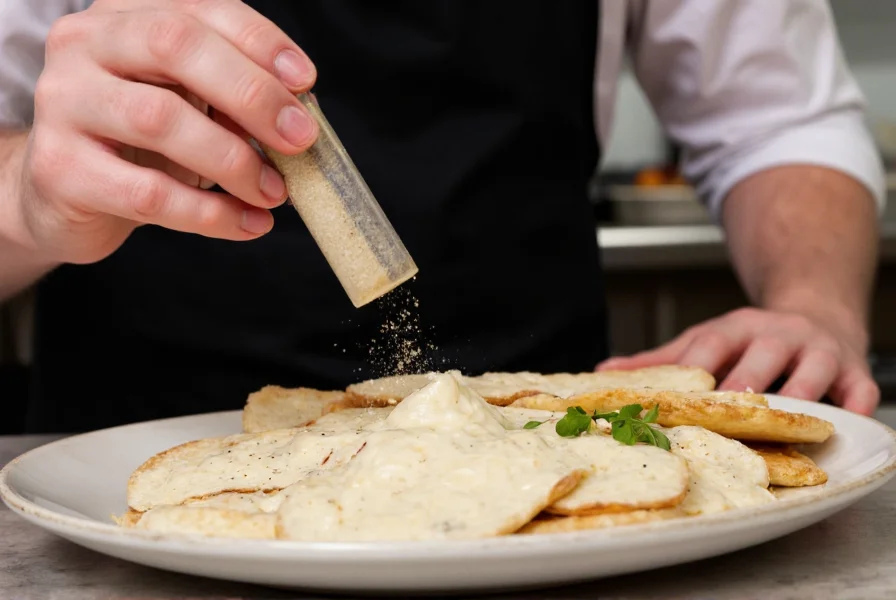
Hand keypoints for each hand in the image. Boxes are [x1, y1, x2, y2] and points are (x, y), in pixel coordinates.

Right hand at [17, 0, 317, 264]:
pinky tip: (248, 223)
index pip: (199, 9)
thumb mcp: (189, 104)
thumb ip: (235, 96)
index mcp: (125, 16)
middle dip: (251, 93)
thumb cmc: (141, 143)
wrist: (66, 196)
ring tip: (274, 192)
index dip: (259, 42)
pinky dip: (211, 213)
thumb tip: (297, 116)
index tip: (305, 82)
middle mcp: (84, 44)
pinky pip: (149, 193)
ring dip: (234, 161)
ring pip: (160, 120)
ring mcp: (64, 103)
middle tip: (299, 139)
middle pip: (174, 46)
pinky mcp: (60, 168)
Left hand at [596, 307, 878, 415]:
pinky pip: (859, 389)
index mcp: (734, 328)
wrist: (815, 310)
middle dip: (744, 384)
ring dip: (798, 397)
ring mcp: (817, 350)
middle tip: (728, 413)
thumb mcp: (705, 339)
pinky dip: (854, 407)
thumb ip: (661, 360)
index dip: (693, 371)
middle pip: (758, 359)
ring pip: (811, 374)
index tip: (673, 399)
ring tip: (782, 422)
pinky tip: (843, 424)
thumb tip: (603, 373)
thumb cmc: (749, 338)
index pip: (710, 346)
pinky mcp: (854, 369)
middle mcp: (776, 334)